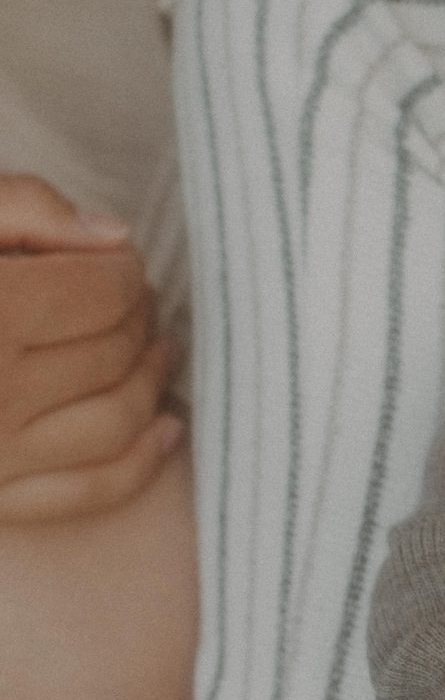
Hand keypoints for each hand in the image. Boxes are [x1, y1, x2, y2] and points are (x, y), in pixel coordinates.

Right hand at [0, 176, 182, 523]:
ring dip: (153, 381)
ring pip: (118, 420)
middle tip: (132, 298)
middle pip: (116, 350)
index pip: (105, 289)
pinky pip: (89, 491)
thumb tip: (112, 237)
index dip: (122, 268)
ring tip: (160, 349)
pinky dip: (143, 460)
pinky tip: (166, 427)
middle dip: (140, 318)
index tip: (109, 259)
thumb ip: (22, 207)